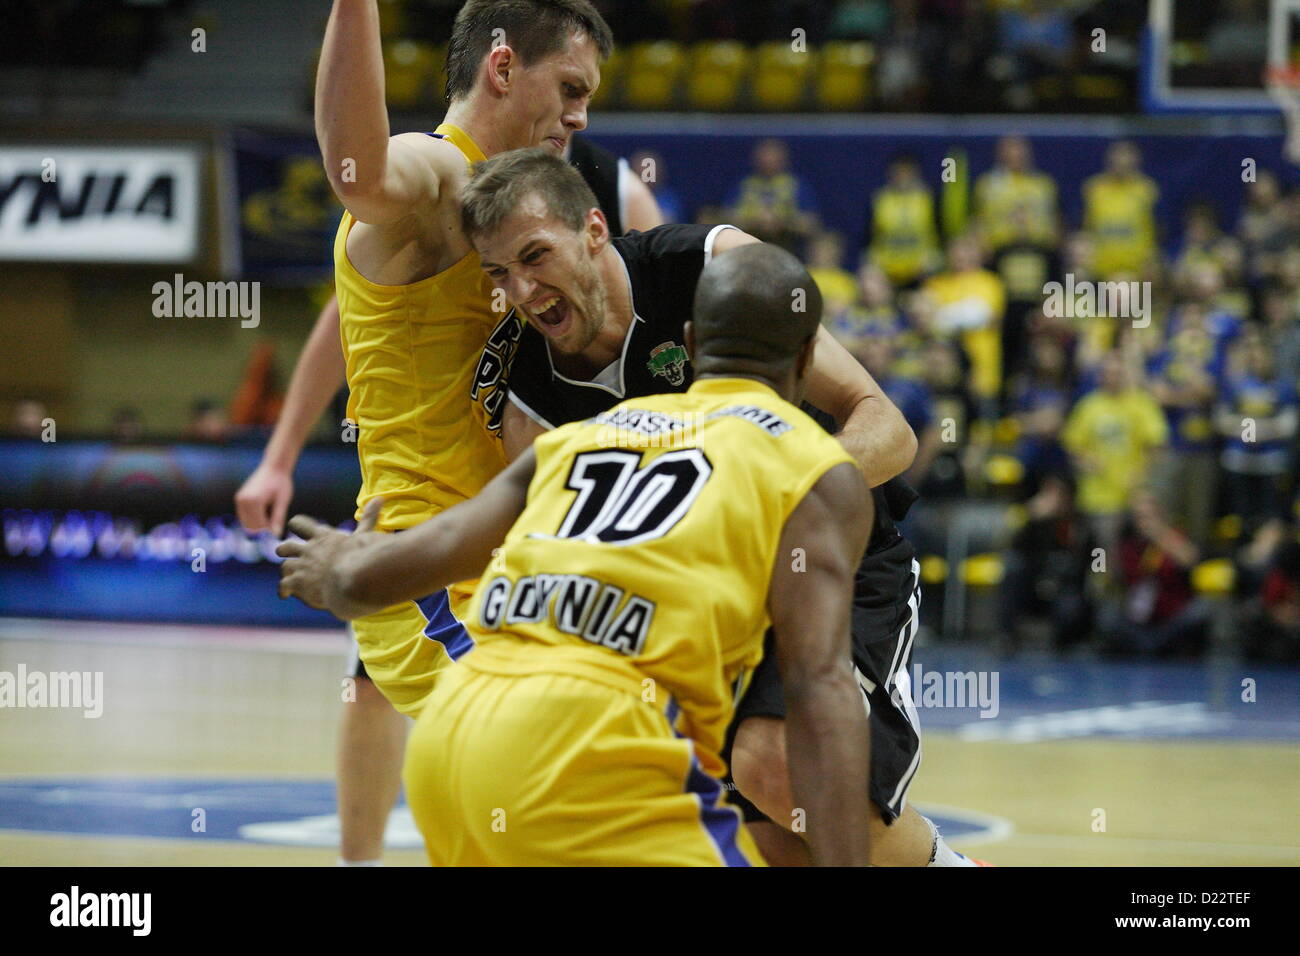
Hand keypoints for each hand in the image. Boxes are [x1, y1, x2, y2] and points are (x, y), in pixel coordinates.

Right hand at [235, 462, 293, 535]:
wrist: (274, 467)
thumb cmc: (281, 482)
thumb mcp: (282, 501)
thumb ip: (278, 518)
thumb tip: (275, 535)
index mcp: (254, 501)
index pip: (259, 526)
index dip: (268, 533)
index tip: (277, 537)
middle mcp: (243, 500)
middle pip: (250, 526)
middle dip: (262, 532)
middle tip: (274, 533)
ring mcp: (239, 499)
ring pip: (246, 523)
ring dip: (257, 526)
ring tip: (271, 524)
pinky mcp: (239, 499)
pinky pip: (244, 517)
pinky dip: (253, 520)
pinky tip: (265, 518)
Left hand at [276, 498, 384, 619]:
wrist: (353, 578)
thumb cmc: (362, 556)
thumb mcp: (365, 535)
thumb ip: (369, 518)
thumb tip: (380, 498)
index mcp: (323, 536)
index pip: (300, 523)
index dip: (296, 525)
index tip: (295, 527)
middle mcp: (309, 549)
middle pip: (286, 546)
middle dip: (284, 550)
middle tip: (285, 554)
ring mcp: (302, 566)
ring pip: (285, 566)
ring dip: (288, 572)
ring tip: (291, 578)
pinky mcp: (298, 582)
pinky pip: (284, 585)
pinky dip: (284, 589)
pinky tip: (285, 594)